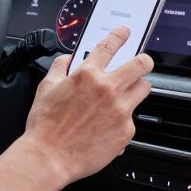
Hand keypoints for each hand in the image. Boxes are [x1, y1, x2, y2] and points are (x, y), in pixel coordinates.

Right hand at [17, 26, 152, 187]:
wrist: (49, 157)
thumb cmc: (46, 126)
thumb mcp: (46, 88)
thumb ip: (60, 67)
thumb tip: (67, 60)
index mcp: (87, 75)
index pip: (109, 46)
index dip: (119, 36)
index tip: (124, 33)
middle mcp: (108, 90)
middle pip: (141, 65)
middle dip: (144, 60)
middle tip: (142, 62)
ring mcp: (120, 111)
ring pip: (144, 90)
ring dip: (136, 88)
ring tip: (125, 94)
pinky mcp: (126, 131)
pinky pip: (132, 119)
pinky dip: (123, 119)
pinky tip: (108, 125)